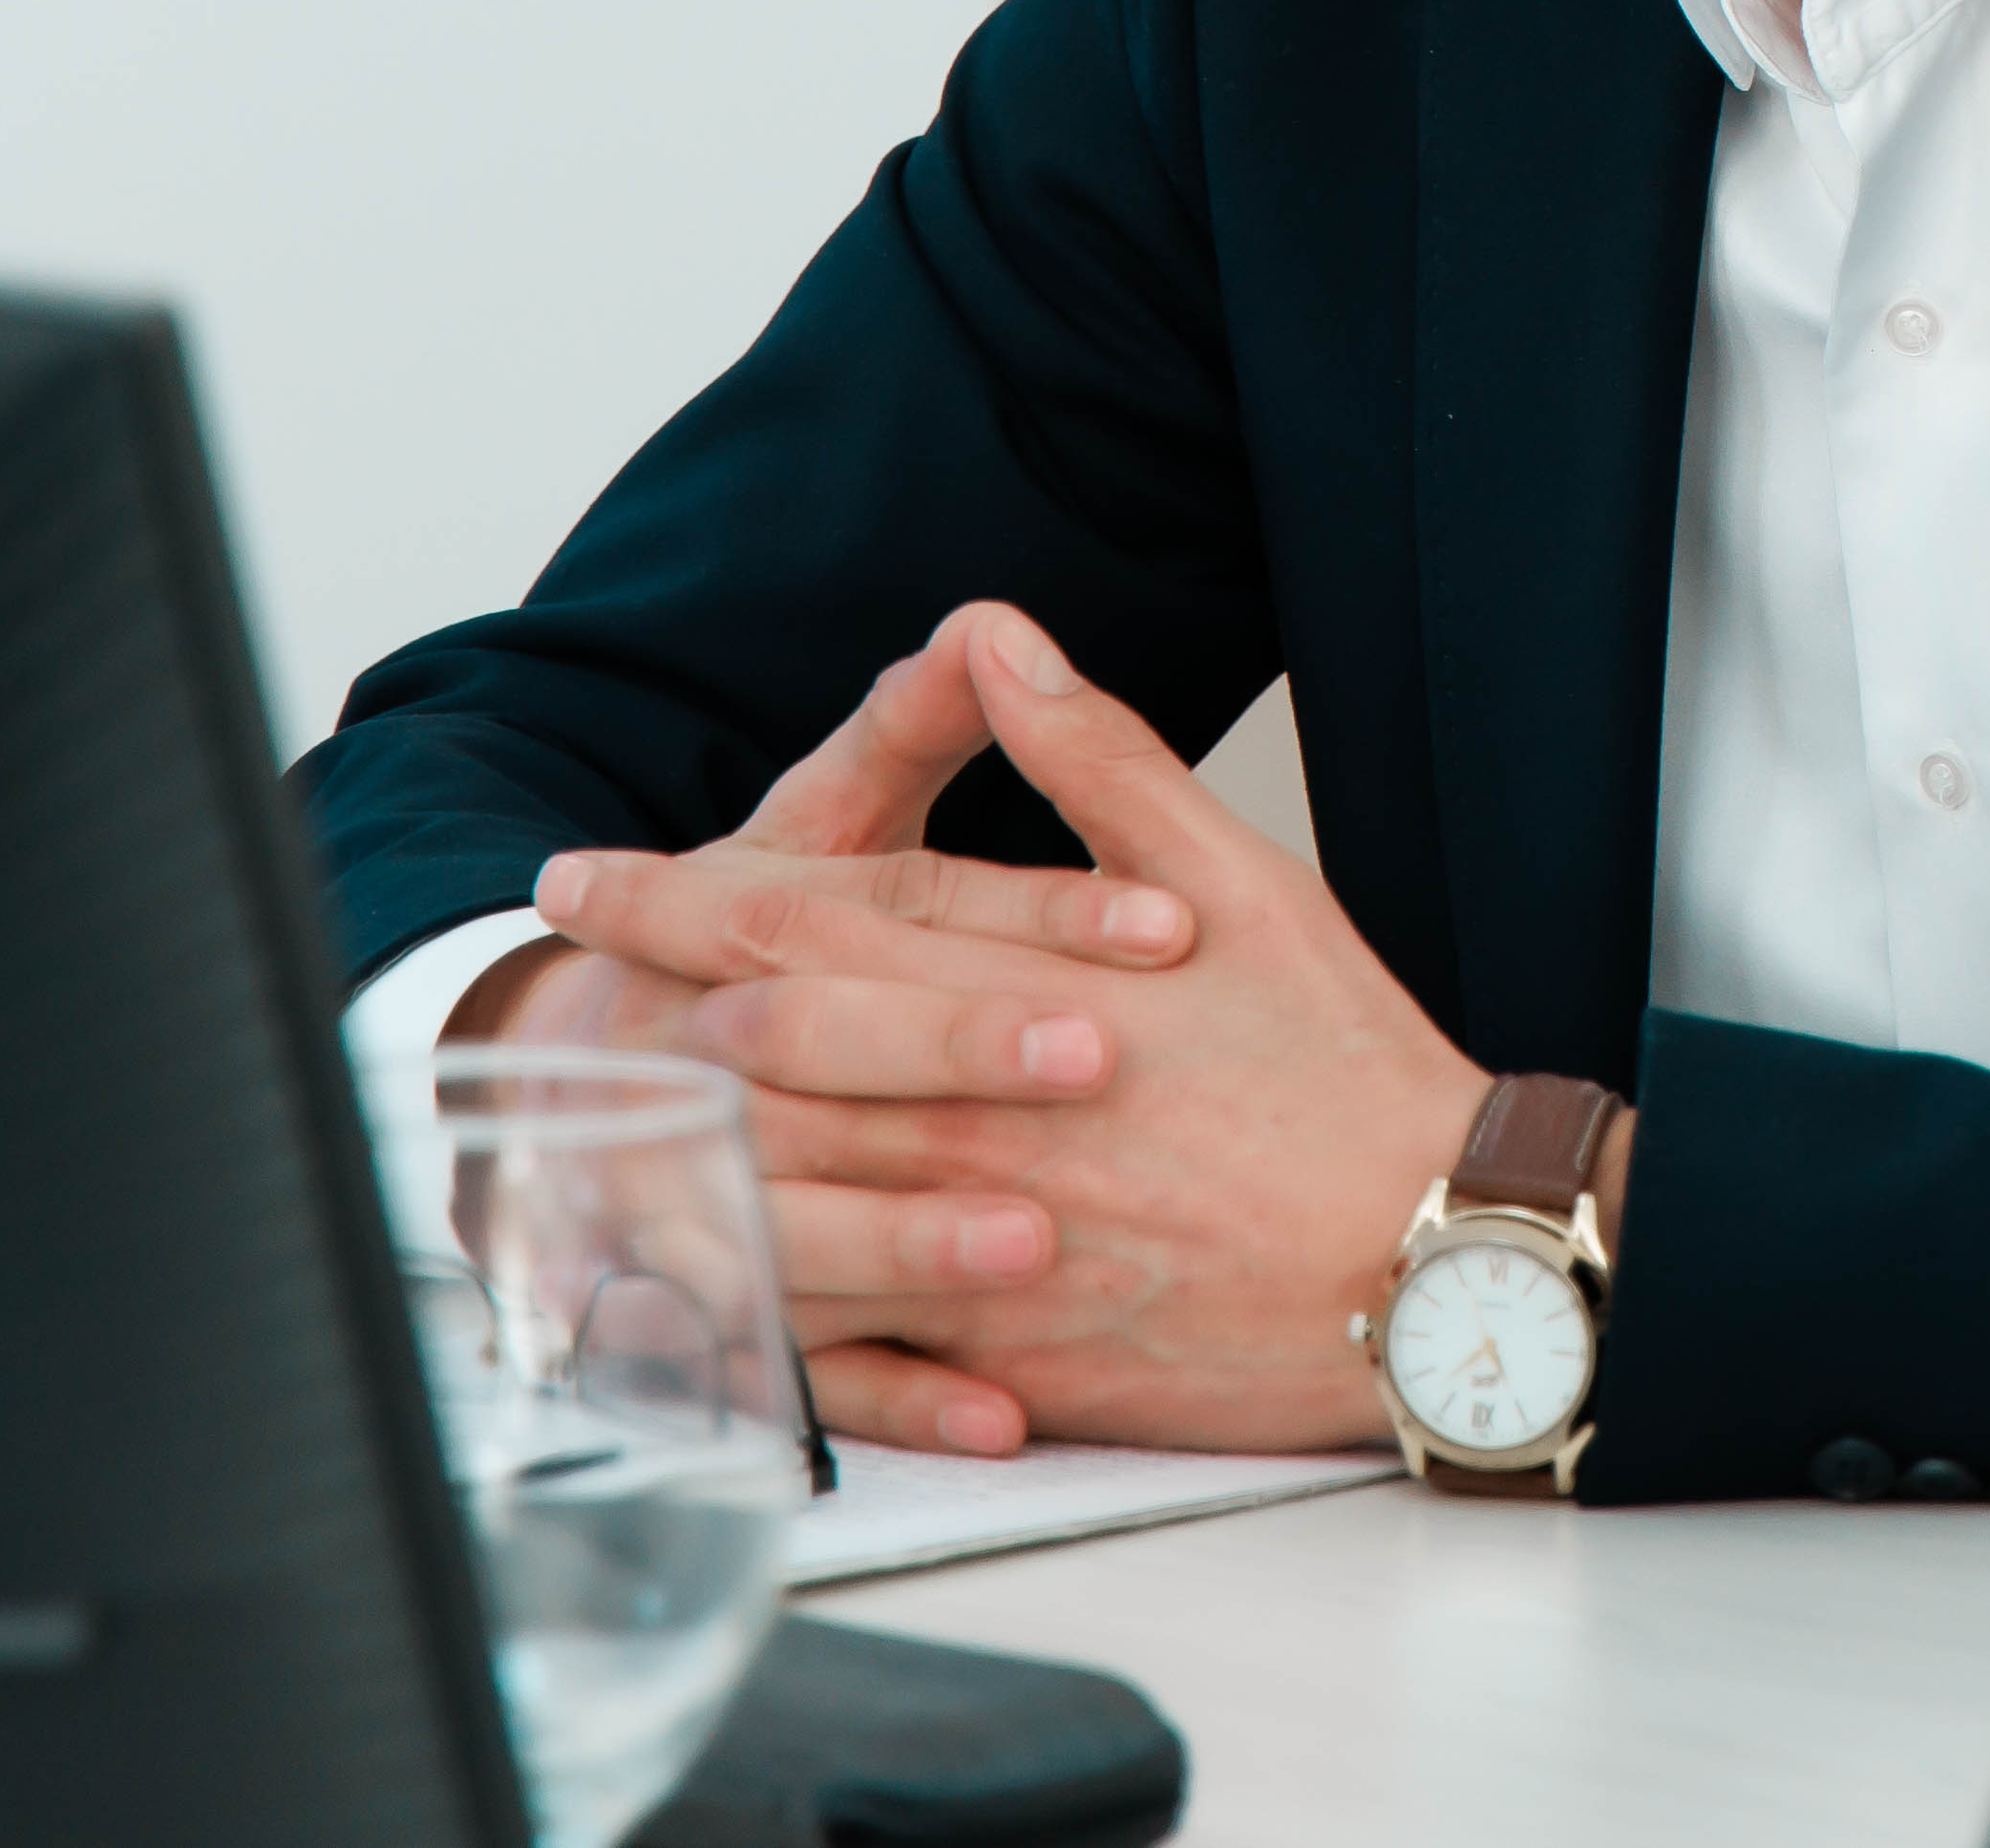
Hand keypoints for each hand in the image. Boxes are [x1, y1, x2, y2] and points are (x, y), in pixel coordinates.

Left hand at [525, 605, 1488, 1460]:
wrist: (1440, 1256)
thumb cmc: (1346, 1068)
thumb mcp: (1237, 878)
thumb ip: (1099, 763)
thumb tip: (1003, 637)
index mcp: (1018, 993)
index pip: (800, 930)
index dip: (674, 899)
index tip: (583, 877)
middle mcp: (980, 1119)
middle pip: (759, 1064)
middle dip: (637, 1015)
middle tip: (550, 992)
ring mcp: (988, 1247)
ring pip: (781, 1201)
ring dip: (669, 1157)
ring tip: (578, 1124)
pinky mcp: (1015, 1353)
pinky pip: (855, 1346)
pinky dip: (765, 1313)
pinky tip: (695, 1292)